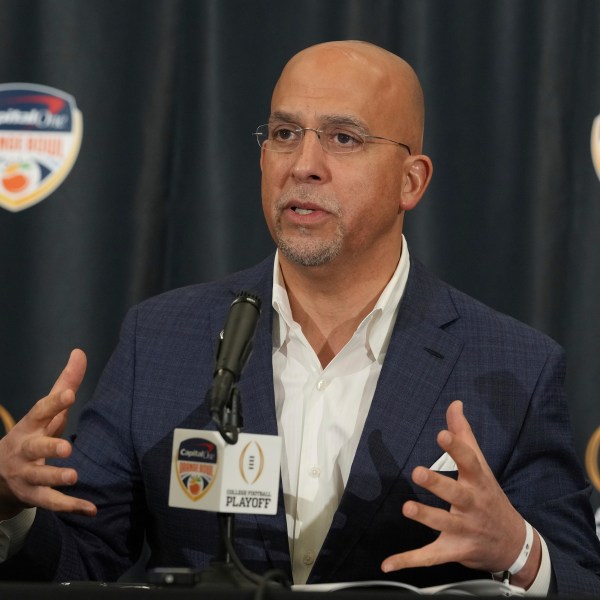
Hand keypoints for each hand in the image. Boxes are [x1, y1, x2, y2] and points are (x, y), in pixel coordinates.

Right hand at [0, 349, 96, 519]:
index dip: (54, 403)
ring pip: (40, 478)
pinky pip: (52, 503)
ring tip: (74, 476)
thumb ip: (65, 384)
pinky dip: (71, 507)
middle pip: (35, 448)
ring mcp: (27, 475)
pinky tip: (91, 509)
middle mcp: (25, 450)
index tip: (69, 394)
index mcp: (30, 426)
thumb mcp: (46, 411)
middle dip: (49, 447)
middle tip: (67, 448)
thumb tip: (79, 352)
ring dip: (56, 478)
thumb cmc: (32, 434)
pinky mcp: (34, 495)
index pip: (41, 411)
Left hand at [381, 400, 540, 588]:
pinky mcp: (454, 550)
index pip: (469, 461)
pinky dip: (408, 561)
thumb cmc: (490, 496)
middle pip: (456, 493)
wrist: (513, 543)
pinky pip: (430, 557)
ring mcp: (464, 529)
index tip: (442, 434)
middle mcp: (472, 505)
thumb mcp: (480, 466)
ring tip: (408, 507)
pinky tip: (387, 563)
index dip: (456, 448)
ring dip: (425, 517)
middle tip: (418, 472)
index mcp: (478, 481)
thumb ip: (463, 435)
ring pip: (443, 524)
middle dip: (438, 484)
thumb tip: (454, 404)